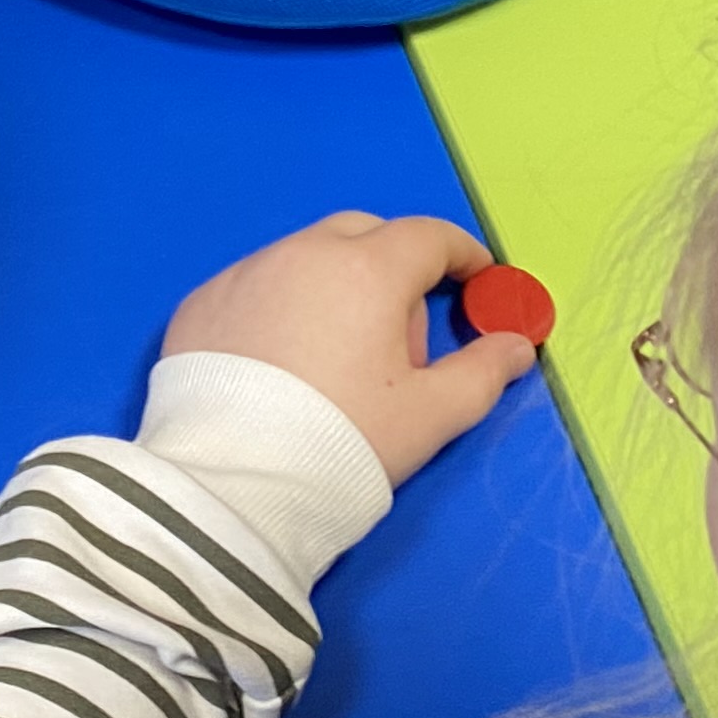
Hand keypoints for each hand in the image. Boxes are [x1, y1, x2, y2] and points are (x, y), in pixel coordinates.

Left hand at [160, 211, 531, 485]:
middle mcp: (302, 253)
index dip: (461, 254)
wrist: (231, 483)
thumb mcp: (429, 416)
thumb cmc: (344, 440)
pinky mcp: (200, 304)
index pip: (428, 237)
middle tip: (401, 336)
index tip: (477, 278)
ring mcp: (244, 274)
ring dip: (333, 286)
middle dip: (394, 266)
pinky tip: (279, 365)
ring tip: (335, 360)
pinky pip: (256, 286)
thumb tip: (517, 344)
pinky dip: (280, 306)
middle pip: (364, 235)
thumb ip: (482, 373)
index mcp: (366, 269)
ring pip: (305, 257)